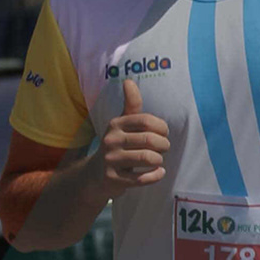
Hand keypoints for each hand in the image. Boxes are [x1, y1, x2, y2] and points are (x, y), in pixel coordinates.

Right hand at [102, 76, 170, 190]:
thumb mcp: (122, 123)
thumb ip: (131, 104)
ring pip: (147, 158)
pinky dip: (155, 175)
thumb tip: (128, 81)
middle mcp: (111, 140)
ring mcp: (111, 160)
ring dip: (159, 160)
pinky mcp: (113, 179)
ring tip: (158, 160)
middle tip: (164, 148)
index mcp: (116, 124)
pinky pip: (142, 178)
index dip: (162, 127)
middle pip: (150, 140)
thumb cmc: (117, 145)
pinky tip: (158, 172)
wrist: (95, 174)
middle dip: (164, 145)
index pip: (147, 121)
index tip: (164, 133)